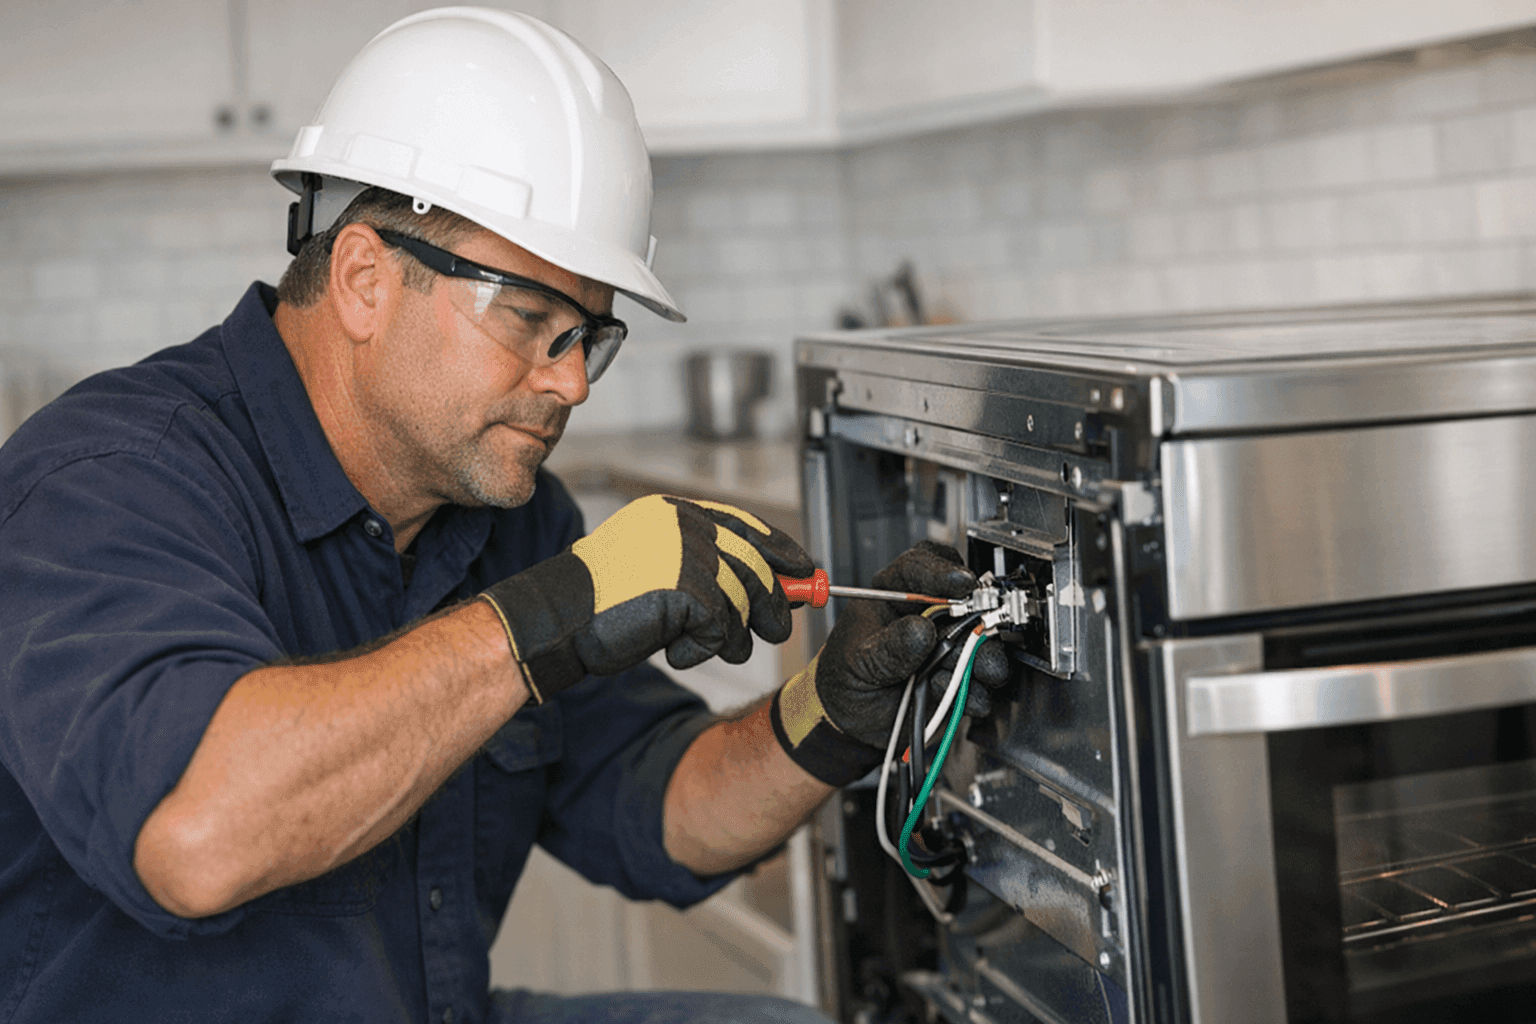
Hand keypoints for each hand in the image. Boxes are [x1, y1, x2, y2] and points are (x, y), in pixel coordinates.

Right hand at [481, 495, 814, 702]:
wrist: (557, 620)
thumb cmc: (600, 602)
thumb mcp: (659, 571)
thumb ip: (708, 568)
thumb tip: (773, 584)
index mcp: (674, 513)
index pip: (745, 526)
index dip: (781, 551)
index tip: (805, 572)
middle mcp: (683, 525)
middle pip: (755, 564)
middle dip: (773, 603)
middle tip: (778, 629)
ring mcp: (685, 554)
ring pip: (743, 601)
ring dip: (733, 637)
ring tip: (712, 648)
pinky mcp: (687, 589)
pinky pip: (720, 629)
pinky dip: (704, 650)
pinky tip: (678, 651)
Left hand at [769, 541, 1010, 785]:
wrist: (850, 718)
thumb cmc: (847, 675)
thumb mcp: (856, 660)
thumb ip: (887, 648)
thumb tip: (920, 630)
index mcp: (896, 595)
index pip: (922, 565)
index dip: (943, 571)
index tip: (961, 583)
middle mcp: (929, 616)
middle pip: (967, 602)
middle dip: (975, 618)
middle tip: (975, 632)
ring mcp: (947, 647)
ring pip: (981, 642)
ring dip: (977, 657)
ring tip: (952, 672)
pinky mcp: (959, 679)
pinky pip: (982, 683)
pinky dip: (972, 690)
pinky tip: (943, 692)